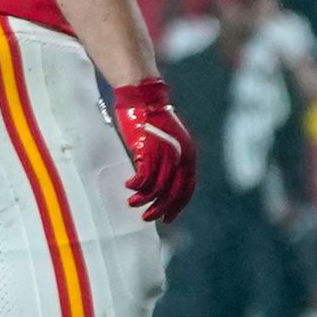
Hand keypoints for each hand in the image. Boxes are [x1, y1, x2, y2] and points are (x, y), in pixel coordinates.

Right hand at [113, 77, 197, 222]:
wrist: (142, 98)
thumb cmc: (151, 120)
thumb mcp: (169, 142)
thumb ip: (170, 162)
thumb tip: (162, 186)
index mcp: (189, 154)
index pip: (187, 188)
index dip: (178, 206)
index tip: (168, 219)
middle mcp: (181, 155)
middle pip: (173, 192)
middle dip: (160, 209)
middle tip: (147, 218)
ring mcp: (165, 153)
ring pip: (157, 188)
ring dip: (143, 199)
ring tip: (132, 202)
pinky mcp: (148, 150)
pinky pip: (143, 178)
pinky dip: (135, 186)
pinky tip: (128, 185)